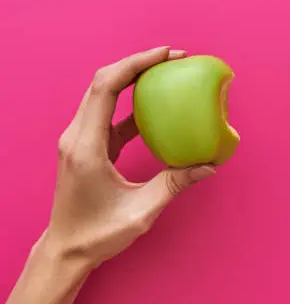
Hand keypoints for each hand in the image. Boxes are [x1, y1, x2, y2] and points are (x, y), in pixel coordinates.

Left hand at [46, 47, 215, 267]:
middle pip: (103, 81)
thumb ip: (174, 184)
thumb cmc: (98, 234)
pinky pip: (110, 113)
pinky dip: (132, 102)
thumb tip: (208, 165)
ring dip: (133, 78)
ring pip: (104, 93)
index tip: (166, 54)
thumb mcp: (141, 212)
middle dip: (138, 63)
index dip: (135, 64)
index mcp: (87, 146)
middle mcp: (78, 136)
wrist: (67, 249)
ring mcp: (80, 139)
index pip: (106, 88)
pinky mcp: (88, 145)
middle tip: (174, 57)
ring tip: (167, 72)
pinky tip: (157, 105)